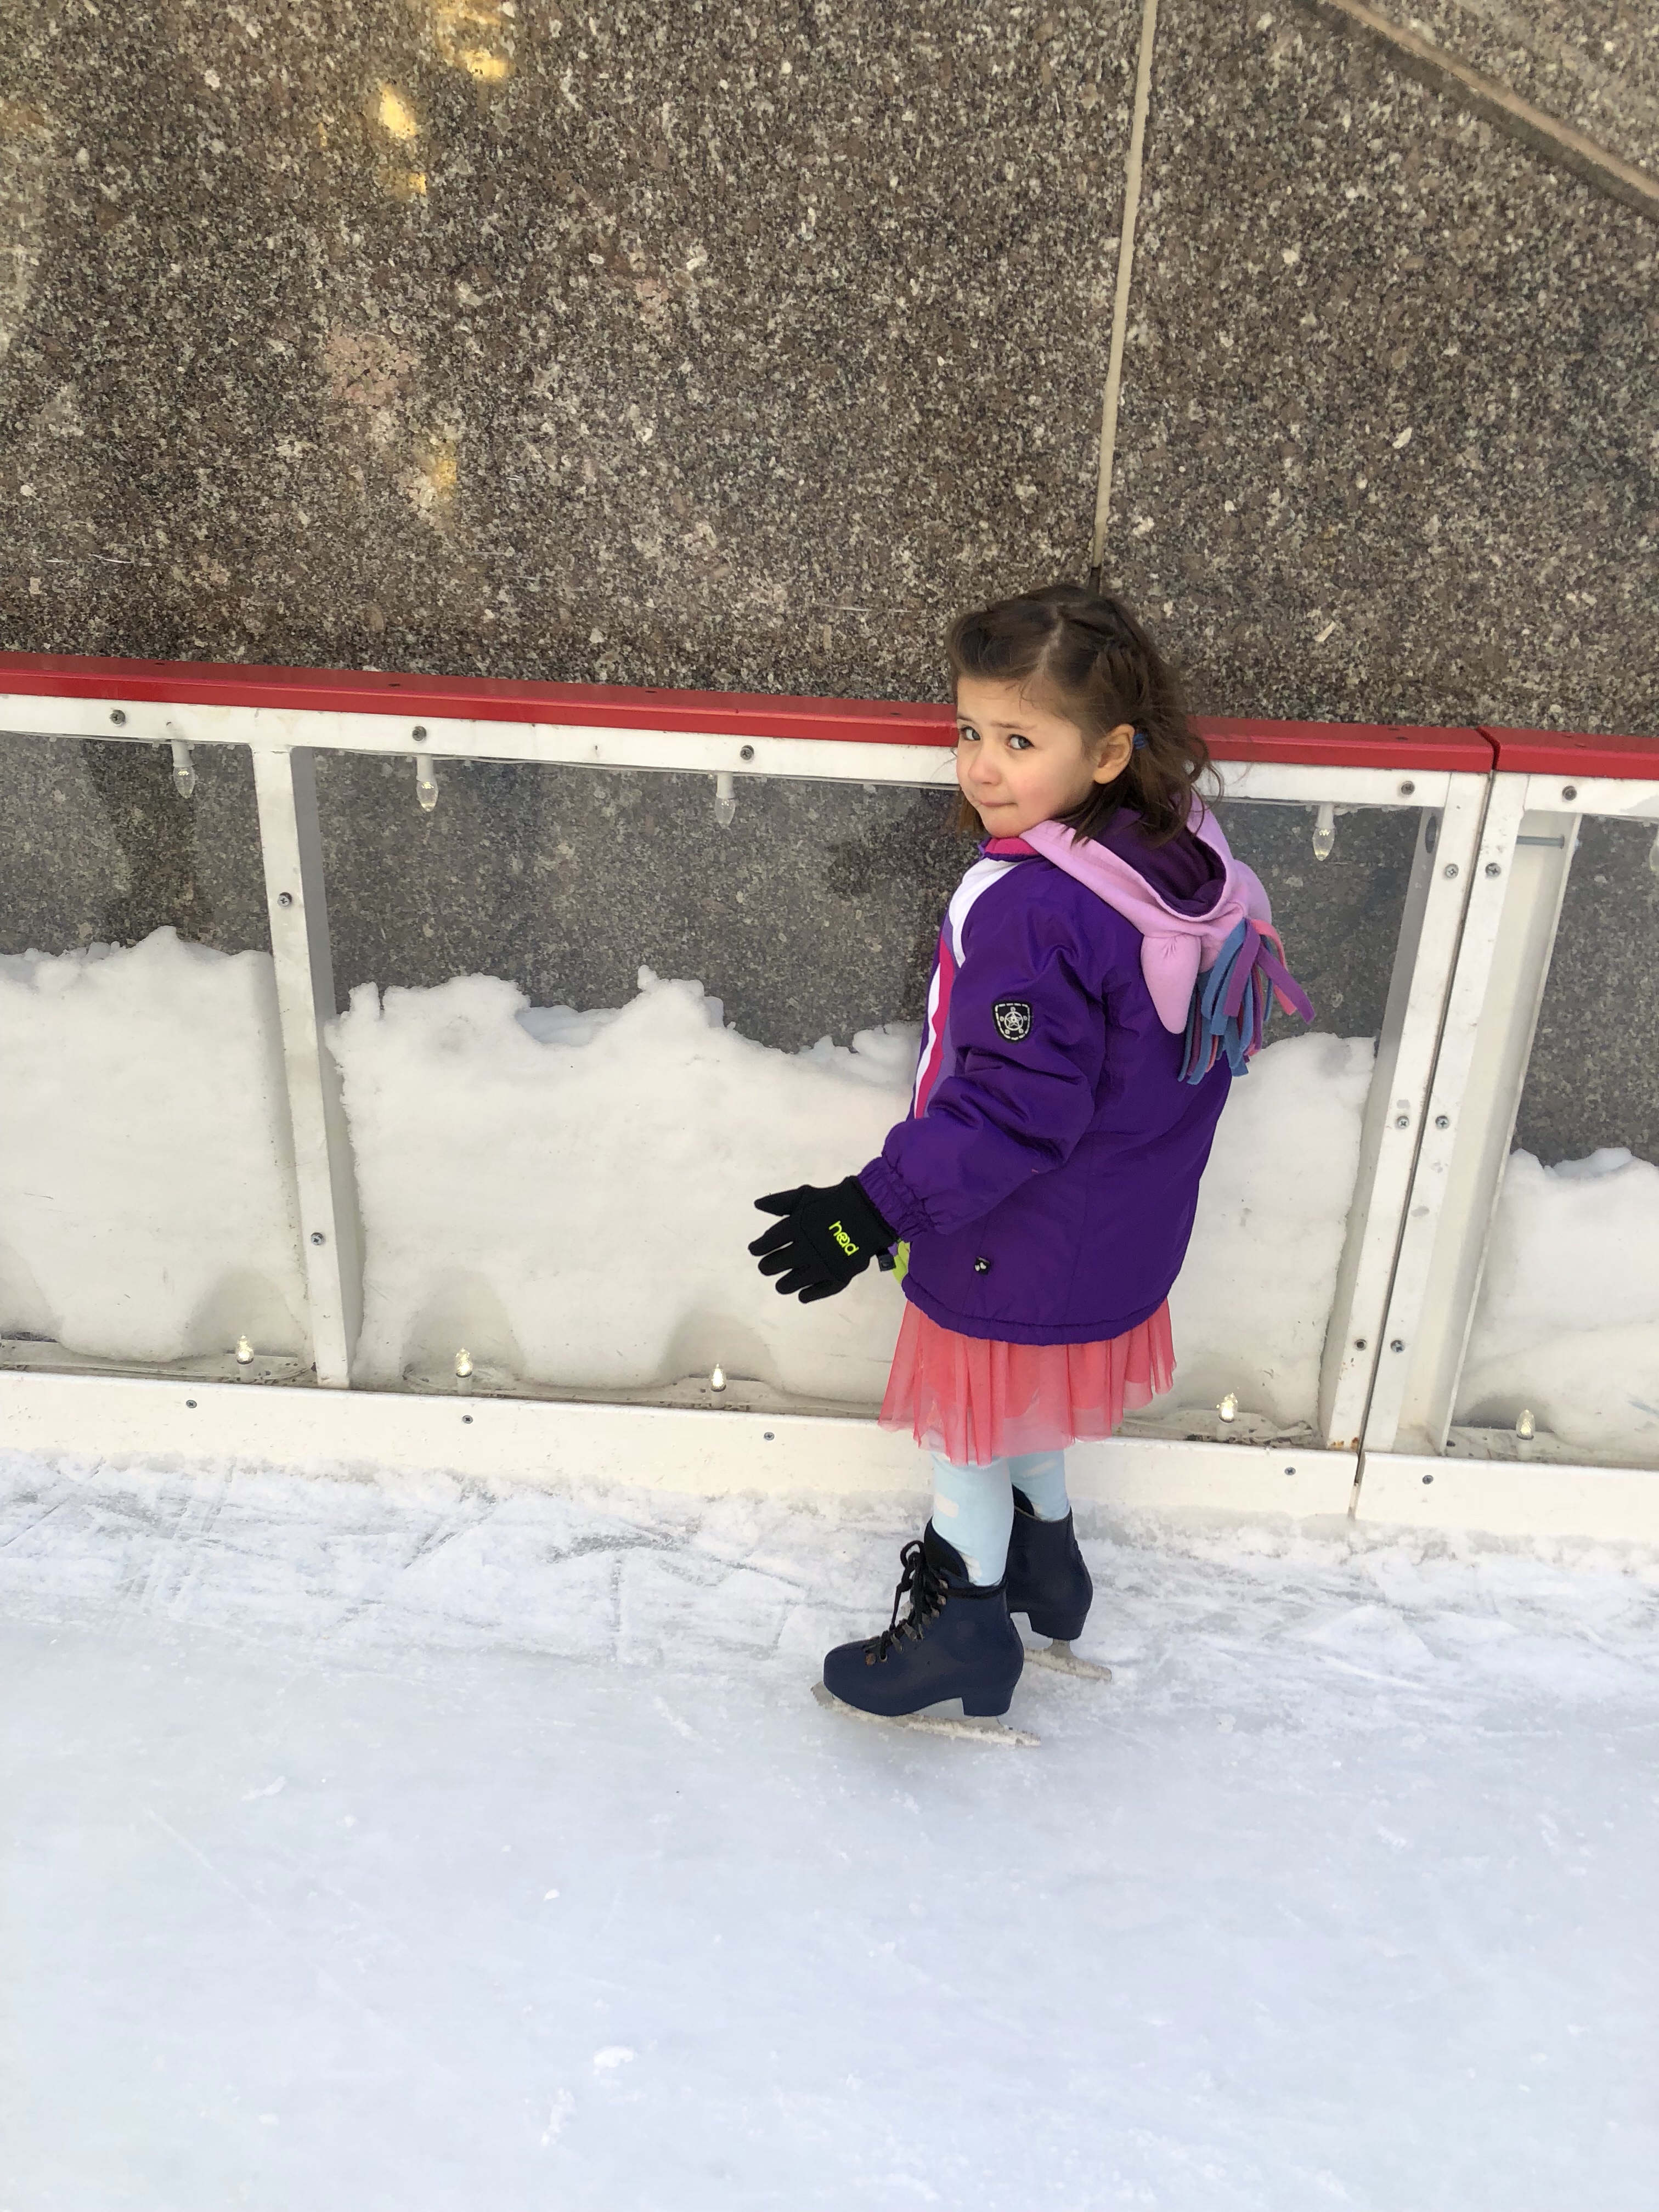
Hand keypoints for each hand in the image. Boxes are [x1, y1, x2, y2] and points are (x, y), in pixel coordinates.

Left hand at [749, 1176, 896, 1303]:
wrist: (869, 1212)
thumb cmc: (833, 1202)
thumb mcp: (804, 1195)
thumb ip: (780, 1202)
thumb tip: (757, 1205)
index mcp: (793, 1228)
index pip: (766, 1244)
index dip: (758, 1248)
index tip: (755, 1251)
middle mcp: (803, 1250)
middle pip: (773, 1266)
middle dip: (767, 1266)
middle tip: (768, 1266)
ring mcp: (820, 1267)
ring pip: (789, 1284)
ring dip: (782, 1284)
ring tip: (782, 1283)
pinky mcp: (836, 1278)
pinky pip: (815, 1294)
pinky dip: (806, 1295)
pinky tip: (802, 1295)